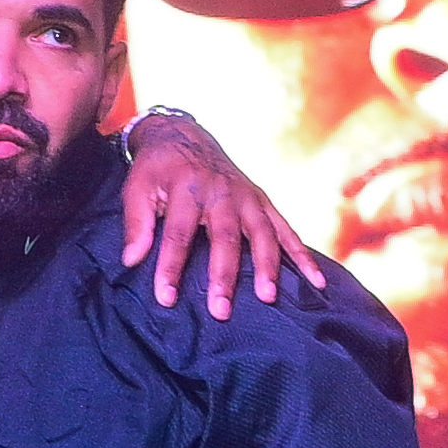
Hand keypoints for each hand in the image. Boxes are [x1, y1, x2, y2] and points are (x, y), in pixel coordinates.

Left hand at [116, 110, 322, 317]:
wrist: (184, 136)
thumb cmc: (158, 169)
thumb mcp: (137, 186)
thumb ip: (136, 222)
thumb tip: (131, 260)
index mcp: (188, 188)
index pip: (179, 233)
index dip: (171, 267)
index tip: (166, 298)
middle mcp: (222, 192)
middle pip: (225, 237)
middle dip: (224, 275)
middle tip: (221, 311)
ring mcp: (248, 198)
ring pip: (262, 234)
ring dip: (267, 266)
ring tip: (268, 298)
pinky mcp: (263, 203)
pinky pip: (286, 230)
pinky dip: (303, 255)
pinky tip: (315, 282)